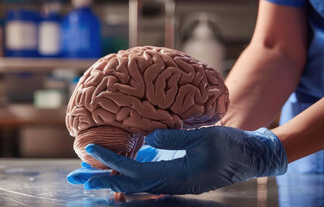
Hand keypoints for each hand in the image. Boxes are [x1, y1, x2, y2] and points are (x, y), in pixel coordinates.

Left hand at [82, 127, 286, 194]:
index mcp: (176, 176)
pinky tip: (118, 167)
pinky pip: (146, 177)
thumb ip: (175, 139)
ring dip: (110, 179)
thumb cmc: (231, 146)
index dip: (110, 162)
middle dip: (100, 182)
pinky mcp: (175, 175)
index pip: (133, 172)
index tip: (90, 150)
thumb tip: (148, 138)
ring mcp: (172, 181)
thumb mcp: (205, 138)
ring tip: (88, 176)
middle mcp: (169, 184)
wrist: (250, 157)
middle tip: (74, 179)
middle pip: (127, 185)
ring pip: (134, 183)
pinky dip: (127, 173)